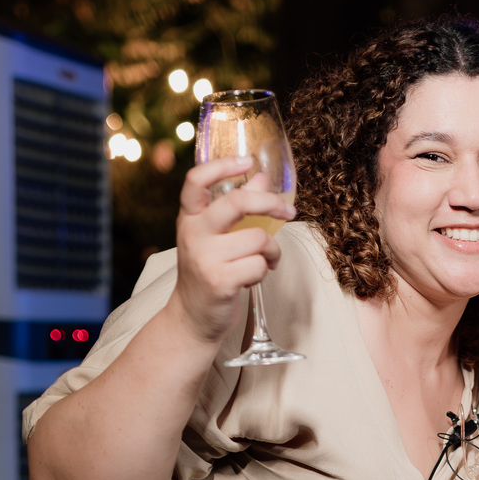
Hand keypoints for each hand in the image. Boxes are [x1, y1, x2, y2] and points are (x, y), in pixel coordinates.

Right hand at [166, 157, 296, 347]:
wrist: (193, 317)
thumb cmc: (209, 272)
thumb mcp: (216, 236)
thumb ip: (236, 206)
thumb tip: (261, 177)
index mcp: (190, 217)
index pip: (196, 180)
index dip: (222, 165)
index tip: (247, 162)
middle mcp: (193, 234)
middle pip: (237, 202)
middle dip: (271, 204)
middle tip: (289, 211)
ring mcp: (205, 258)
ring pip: (258, 238)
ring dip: (272, 251)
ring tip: (266, 260)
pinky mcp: (220, 281)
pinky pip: (259, 264)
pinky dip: (264, 270)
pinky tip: (253, 277)